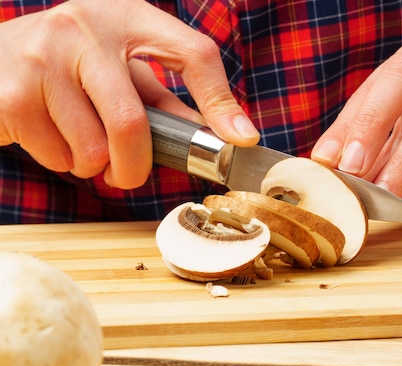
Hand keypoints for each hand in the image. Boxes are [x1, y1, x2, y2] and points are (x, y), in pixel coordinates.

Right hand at [0, 0, 258, 188]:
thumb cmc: (71, 67)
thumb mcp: (121, 71)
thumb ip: (165, 102)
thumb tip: (221, 136)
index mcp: (126, 16)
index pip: (192, 53)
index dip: (220, 101)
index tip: (240, 140)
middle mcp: (85, 26)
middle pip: (132, 123)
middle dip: (135, 168)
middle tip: (128, 176)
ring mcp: (43, 55)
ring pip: (93, 149)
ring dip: (93, 166)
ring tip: (82, 145)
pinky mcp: (11, 91)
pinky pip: (57, 156)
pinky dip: (63, 163)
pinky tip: (52, 137)